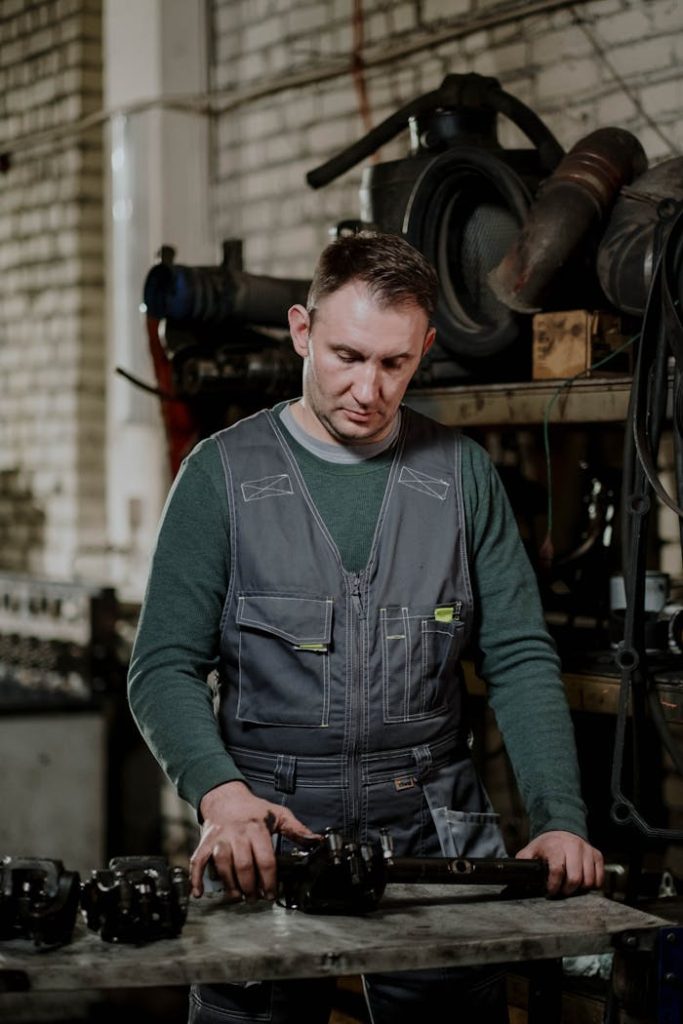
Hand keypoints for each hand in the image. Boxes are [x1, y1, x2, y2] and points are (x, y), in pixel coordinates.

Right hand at [190, 780, 318, 900]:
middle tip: (255, 898)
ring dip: (229, 885)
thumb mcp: (278, 815)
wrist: (226, 797)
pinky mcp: (205, 842)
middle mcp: (237, 834)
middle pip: (244, 866)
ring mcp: (219, 838)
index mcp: (257, 829)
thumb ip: (297, 829)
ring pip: (223, 865)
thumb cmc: (254, 810)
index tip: (271, 893)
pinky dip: (196, 878)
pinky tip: (199, 893)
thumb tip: (317, 840)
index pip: (265, 860)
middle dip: (250, 887)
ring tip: (238, 897)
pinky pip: (198, 860)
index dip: (269, 881)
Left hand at [515, 830, 603, 896]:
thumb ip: (524, 860)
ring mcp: (587, 851)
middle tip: (562, 891)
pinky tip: (583, 883)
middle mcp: (573, 847)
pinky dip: (593, 885)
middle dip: (567, 890)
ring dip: (580, 889)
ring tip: (572, 887)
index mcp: (555, 846)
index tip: (550, 891)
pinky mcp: (597, 855)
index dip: (553, 885)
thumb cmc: (547, 844)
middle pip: (575, 878)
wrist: (563, 829)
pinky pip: (600, 877)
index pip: (557, 870)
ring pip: (589, 880)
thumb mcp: (532, 849)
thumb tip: (516, 873)